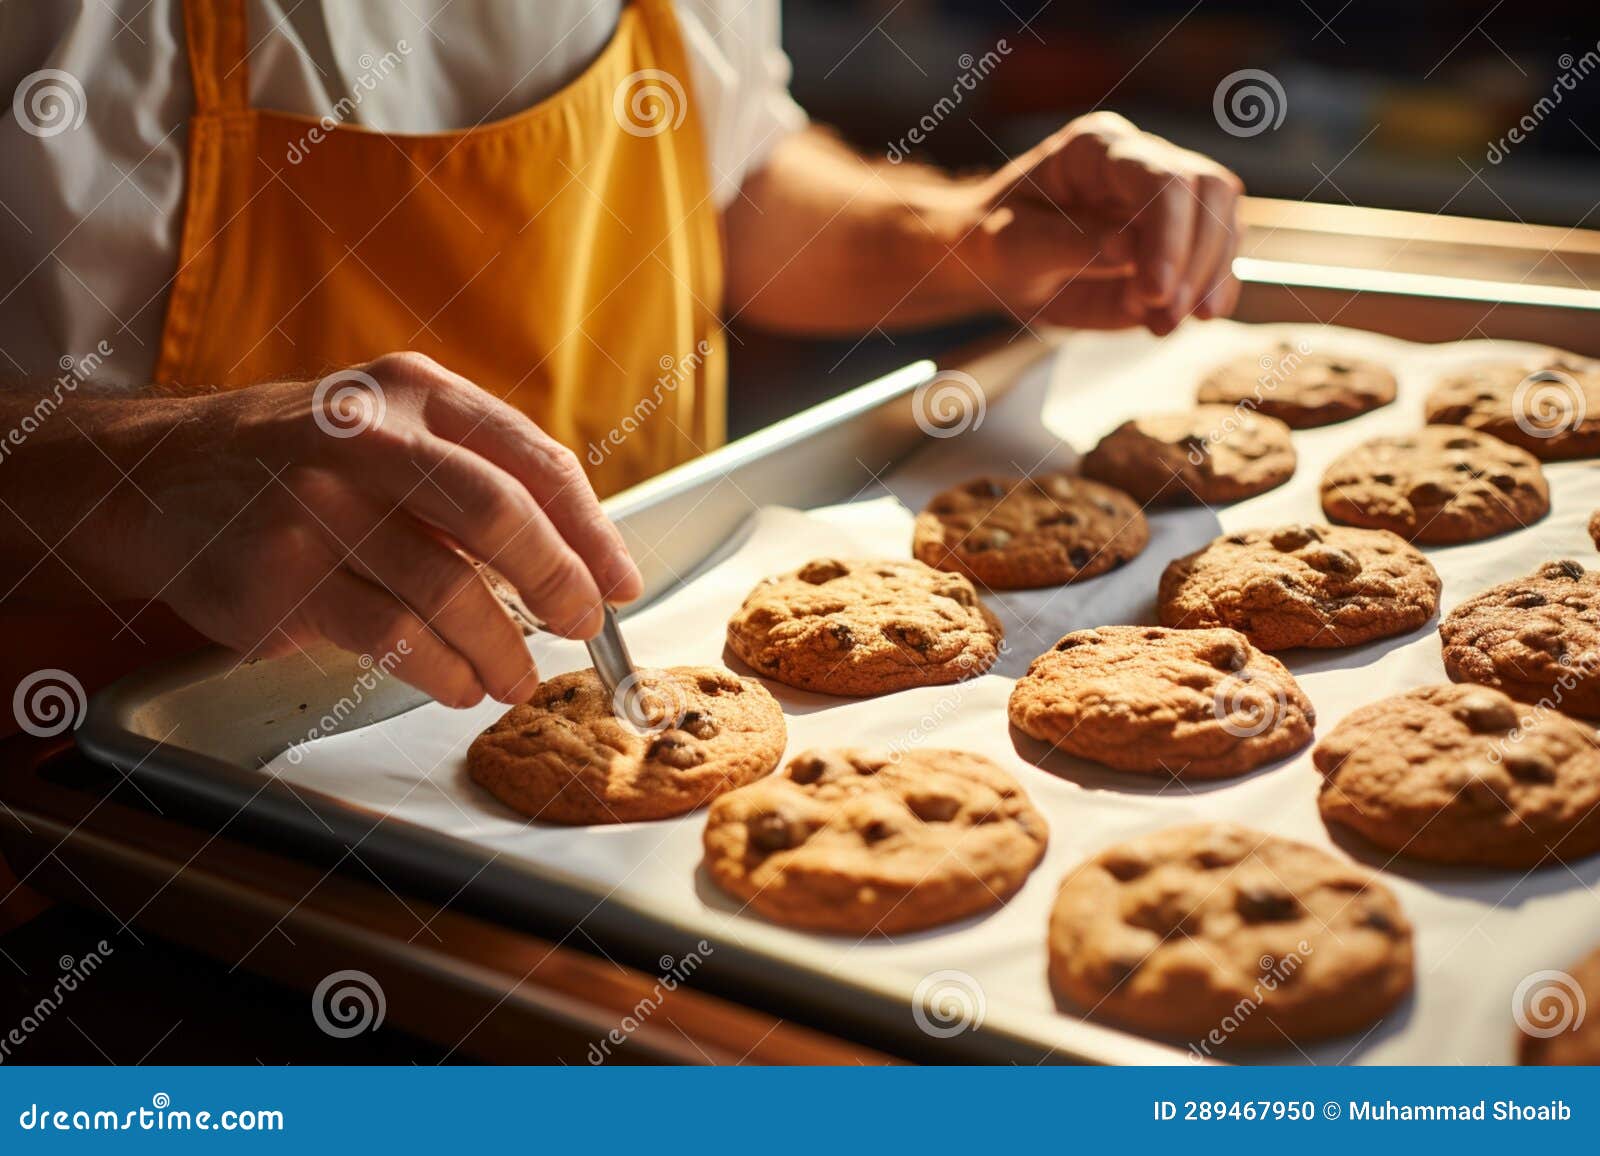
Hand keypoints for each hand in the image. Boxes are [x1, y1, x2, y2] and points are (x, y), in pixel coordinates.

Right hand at [80, 353, 641, 707]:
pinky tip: (460, 681)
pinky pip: (392, 636)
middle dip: (560, 581)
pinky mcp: (282, 576)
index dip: (591, 529)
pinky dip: (444, 670)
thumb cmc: (297, 461)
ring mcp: (317, 504)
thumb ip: (472, 470)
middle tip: (585, 626)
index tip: (619, 580)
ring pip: (447, 590)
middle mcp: (367, 437)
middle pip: (499, 514)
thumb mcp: (386, 425)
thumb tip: (578, 554)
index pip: (532, 458)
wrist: (157, 478)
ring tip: (518, 677)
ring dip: (502, 648)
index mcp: (413, 392)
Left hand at [955, 112, 1244, 334]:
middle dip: (1196, 258)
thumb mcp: (1012, 245)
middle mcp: (1142, 163)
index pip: (1161, 177)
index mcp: (1097, 150)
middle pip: (1209, 190)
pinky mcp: (1176, 240)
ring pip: (1224, 221)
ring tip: (1166, 325)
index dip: (1169, 235)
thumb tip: (1130, 251)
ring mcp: (1165, 201)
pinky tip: (1194, 318)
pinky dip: (1214, 290)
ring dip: (1208, 279)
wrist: (995, 261)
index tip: (1155, 292)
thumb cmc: (994, 242)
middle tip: (1163, 313)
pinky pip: (1217, 257)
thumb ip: (1069, 245)